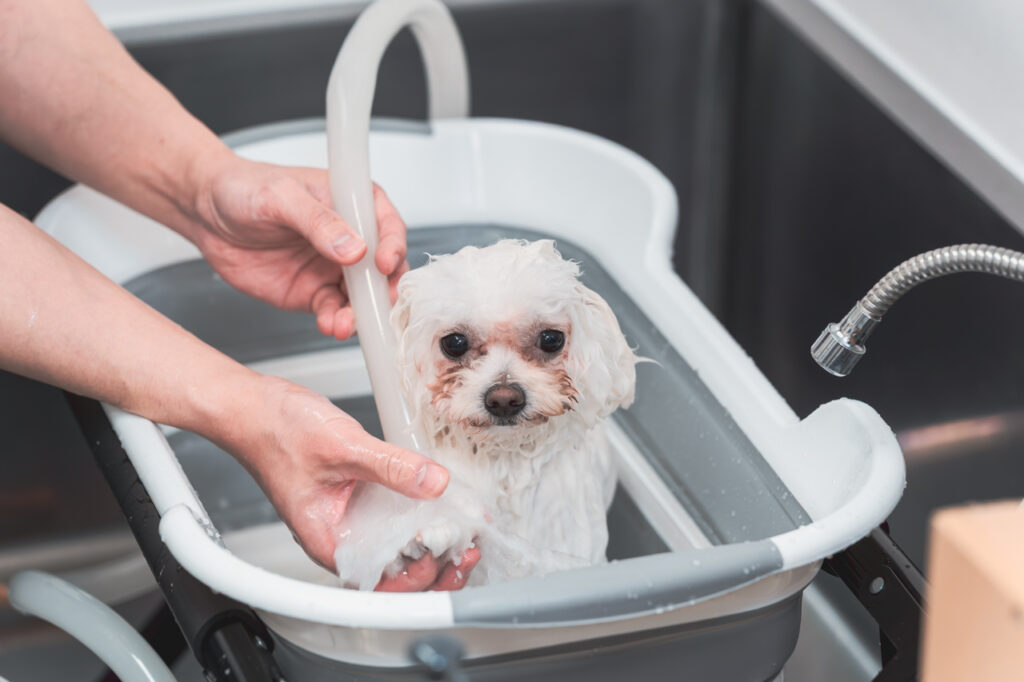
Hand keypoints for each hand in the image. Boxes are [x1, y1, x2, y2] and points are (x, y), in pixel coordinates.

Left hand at [186, 152, 409, 338]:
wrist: (206, 213)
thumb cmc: (244, 189)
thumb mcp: (281, 197)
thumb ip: (318, 221)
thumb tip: (352, 248)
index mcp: (352, 203)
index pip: (387, 226)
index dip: (392, 246)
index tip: (383, 264)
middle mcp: (350, 238)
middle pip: (383, 268)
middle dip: (383, 290)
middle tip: (376, 305)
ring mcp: (333, 268)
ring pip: (362, 296)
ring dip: (360, 313)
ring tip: (345, 323)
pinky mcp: (314, 292)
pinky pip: (335, 311)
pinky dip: (336, 321)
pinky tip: (330, 324)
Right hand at [224, 376, 478, 589]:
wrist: (253, 407)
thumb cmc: (275, 432)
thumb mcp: (343, 447)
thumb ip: (390, 466)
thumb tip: (432, 482)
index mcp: (327, 539)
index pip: (378, 582)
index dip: (416, 580)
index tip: (446, 558)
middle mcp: (339, 535)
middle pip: (392, 573)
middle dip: (434, 569)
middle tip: (466, 551)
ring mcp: (349, 516)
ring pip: (395, 547)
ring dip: (431, 545)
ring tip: (462, 535)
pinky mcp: (357, 496)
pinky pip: (392, 517)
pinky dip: (419, 516)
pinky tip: (441, 507)